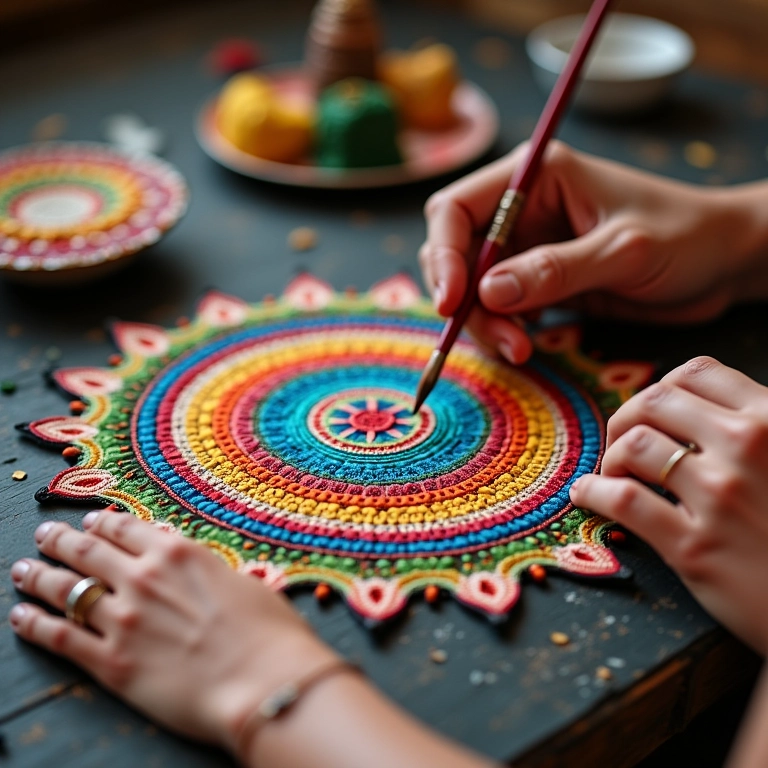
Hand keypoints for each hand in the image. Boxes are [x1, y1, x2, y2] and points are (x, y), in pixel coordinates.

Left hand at [8, 511, 336, 750]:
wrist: (262, 681)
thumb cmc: (267, 632)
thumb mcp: (240, 582)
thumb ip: (205, 572)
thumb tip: (193, 572)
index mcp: (178, 553)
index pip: (125, 528)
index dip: (101, 523)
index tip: (89, 522)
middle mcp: (144, 578)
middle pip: (88, 551)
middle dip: (61, 540)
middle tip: (45, 535)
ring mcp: (123, 619)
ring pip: (66, 589)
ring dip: (39, 576)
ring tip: (23, 570)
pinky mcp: (111, 662)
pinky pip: (60, 637)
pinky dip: (35, 624)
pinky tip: (21, 616)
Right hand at [419, 141, 767, 362]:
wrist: (723, 263)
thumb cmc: (686, 236)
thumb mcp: (623, 251)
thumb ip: (555, 270)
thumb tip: (488, 293)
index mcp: (536, 178)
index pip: (456, 209)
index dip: (443, 254)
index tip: (452, 301)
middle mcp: (522, 210)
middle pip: (457, 253)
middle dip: (466, 301)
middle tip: (501, 339)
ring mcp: (529, 247)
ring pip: (475, 288)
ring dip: (486, 324)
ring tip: (521, 350)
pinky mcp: (541, 281)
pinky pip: (500, 308)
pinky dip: (503, 331)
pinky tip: (526, 345)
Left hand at [570, 356, 767, 654]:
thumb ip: (755, 431)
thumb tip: (694, 410)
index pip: (696, 372)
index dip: (663, 390)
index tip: (653, 414)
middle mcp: (747, 447)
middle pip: (654, 401)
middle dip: (626, 417)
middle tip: (622, 443)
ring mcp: (719, 496)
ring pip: (634, 445)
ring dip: (612, 457)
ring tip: (615, 474)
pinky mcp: (693, 545)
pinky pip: (622, 500)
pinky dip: (593, 493)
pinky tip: (586, 495)